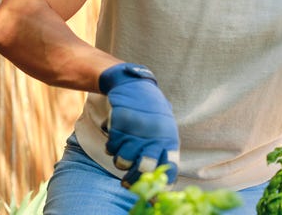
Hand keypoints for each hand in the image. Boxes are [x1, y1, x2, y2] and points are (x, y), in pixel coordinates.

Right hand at [99, 63, 179, 186]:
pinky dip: (111, 146)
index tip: (152, 196)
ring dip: (120, 161)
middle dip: (133, 179)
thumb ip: (161, 153)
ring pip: (123, 161)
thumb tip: (158, 189)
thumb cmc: (150, 113)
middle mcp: (155, 135)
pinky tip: (115, 138)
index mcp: (169, 139)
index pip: (170, 168)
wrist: (133, 84)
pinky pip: (111, 147)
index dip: (161, 186)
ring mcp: (137, 129)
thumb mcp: (162, 130)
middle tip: (127, 183)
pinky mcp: (120, 122)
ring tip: (122, 153)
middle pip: (144, 169)